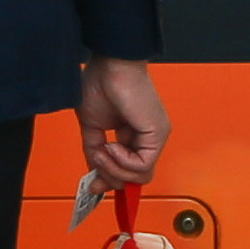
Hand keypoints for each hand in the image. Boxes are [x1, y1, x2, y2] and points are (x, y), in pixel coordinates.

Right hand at [76, 59, 168, 192]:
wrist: (110, 64)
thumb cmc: (101, 83)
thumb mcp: (92, 127)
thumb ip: (95, 153)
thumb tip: (95, 177)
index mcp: (133, 134)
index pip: (129, 170)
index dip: (111, 179)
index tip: (94, 184)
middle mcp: (147, 137)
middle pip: (135, 177)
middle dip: (112, 178)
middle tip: (96, 166)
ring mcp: (154, 137)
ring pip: (140, 175)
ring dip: (114, 168)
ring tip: (102, 150)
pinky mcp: (157, 134)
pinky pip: (142, 166)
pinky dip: (123, 161)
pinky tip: (112, 144)